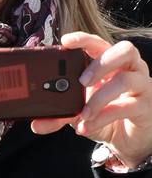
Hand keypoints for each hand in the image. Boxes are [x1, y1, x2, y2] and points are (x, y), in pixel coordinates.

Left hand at [31, 32, 151, 165]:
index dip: (85, 39)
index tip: (66, 41)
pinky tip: (86, 126)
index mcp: (110, 63)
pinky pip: (127, 106)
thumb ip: (60, 115)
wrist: (129, 138)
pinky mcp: (146, 106)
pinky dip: (103, 117)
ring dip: (100, 97)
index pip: (100, 43)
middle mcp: (130, 69)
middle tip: (81, 81)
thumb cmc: (106, 115)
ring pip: (127, 79)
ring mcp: (141, 86)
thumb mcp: (79, 113)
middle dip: (100, 63)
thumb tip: (36, 123)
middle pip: (124, 50)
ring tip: (83, 112)